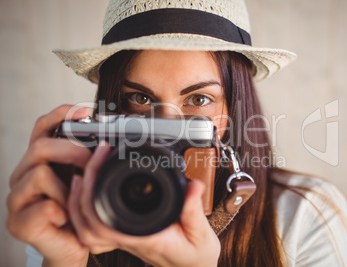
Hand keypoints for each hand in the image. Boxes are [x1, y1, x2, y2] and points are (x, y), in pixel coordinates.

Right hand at [6, 105, 92, 266]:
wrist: (71, 248)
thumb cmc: (79, 212)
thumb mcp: (85, 182)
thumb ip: (87, 162)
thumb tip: (108, 143)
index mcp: (39, 161)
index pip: (42, 128)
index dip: (61, 115)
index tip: (85, 111)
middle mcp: (23, 175)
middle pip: (40, 147)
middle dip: (71, 150)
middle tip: (89, 162)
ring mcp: (17, 199)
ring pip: (40, 173)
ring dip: (68, 187)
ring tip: (75, 200)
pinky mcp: (18, 223)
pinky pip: (45, 206)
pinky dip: (63, 211)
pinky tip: (66, 218)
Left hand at [69, 142, 220, 266]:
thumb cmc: (194, 257)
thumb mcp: (201, 236)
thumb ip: (194, 211)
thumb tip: (192, 186)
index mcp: (144, 238)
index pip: (106, 221)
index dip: (95, 190)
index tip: (103, 160)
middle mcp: (128, 239)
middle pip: (89, 220)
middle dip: (85, 186)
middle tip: (96, 156)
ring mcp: (123, 238)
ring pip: (87, 226)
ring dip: (79, 199)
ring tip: (83, 172)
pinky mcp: (125, 234)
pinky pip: (95, 227)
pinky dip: (85, 209)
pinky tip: (88, 190)